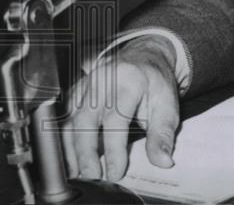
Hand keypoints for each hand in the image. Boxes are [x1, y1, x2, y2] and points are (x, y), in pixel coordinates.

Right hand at [62, 36, 179, 181]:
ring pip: (69, 120)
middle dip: (85, 152)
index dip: (114, 149)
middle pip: (85, 120)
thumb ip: (163, 135)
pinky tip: (72, 157)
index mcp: (130, 81)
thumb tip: (163, 161)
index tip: (115, 172)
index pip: (117, 119)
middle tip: (91, 175)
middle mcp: (103, 79)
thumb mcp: (168, 105)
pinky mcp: (75, 91)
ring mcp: (86, 83)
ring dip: (71, 149)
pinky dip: (66, 139)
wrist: (144, 58)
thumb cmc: (155, 84)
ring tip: (79, 171)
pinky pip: (64, 118)